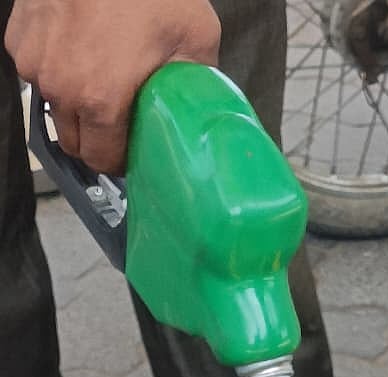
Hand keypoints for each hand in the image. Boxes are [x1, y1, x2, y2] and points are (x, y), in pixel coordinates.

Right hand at [7, 0, 220, 172]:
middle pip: (73, 140)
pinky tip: (78, 49)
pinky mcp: (20, 38)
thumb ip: (193, 82)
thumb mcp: (195, 36)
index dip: (119, 160)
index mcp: (100, 99)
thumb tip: (197, 107)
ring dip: (73, 101)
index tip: (130, 150)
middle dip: (96, 137)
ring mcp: (35, 62)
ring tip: (99, 74)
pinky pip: (36, 70)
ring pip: (53, 106)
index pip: (101, 160)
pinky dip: (54, 67)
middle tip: (118, 118)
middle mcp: (61, 86)